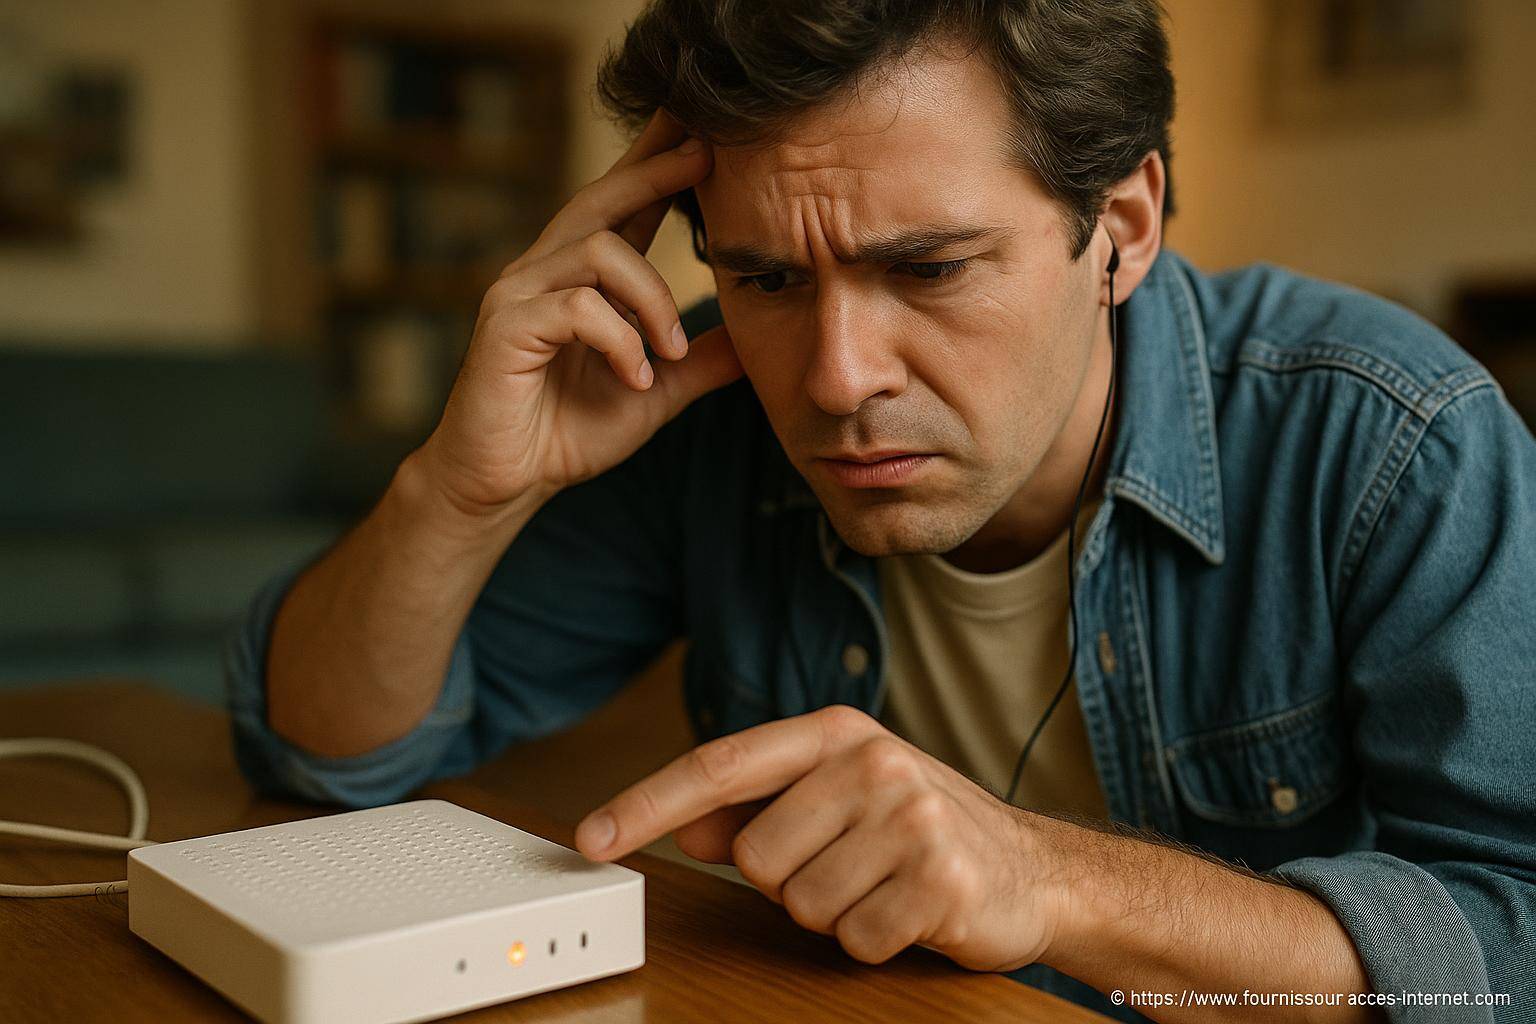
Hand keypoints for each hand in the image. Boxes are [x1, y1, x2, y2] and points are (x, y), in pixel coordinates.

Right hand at [416, 110, 743, 517]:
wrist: (507, 482)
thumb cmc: (568, 431)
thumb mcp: (653, 391)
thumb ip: (697, 362)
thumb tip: (754, 338)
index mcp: (580, 277)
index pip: (622, 204)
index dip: (658, 161)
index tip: (703, 130)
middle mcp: (545, 271)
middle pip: (603, 197)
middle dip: (657, 171)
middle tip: (708, 153)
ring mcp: (519, 293)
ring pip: (599, 252)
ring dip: (653, 302)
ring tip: (670, 354)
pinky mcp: (505, 327)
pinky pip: (577, 308)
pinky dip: (620, 341)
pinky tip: (635, 377)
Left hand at [575, 705, 1068, 971]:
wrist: (1032, 868)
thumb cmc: (919, 829)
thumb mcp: (837, 801)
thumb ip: (758, 809)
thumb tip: (686, 828)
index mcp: (835, 733)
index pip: (718, 766)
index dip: (647, 804)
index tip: (590, 838)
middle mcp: (871, 760)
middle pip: (754, 856)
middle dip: (788, 881)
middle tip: (847, 867)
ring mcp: (909, 815)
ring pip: (799, 904)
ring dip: (833, 914)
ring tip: (881, 886)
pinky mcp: (938, 876)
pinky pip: (853, 939)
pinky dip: (872, 941)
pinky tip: (908, 912)